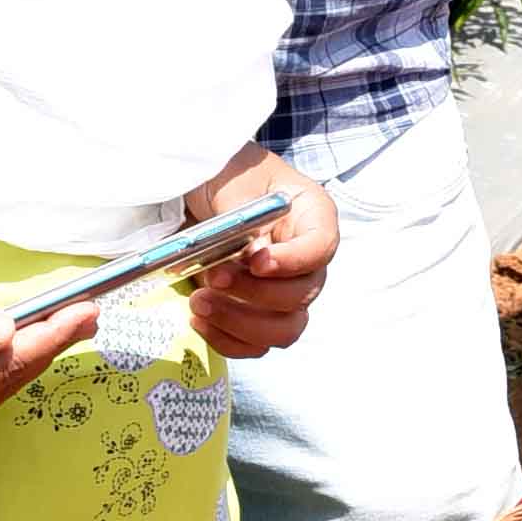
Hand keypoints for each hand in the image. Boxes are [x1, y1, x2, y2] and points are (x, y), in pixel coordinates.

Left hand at [182, 146, 334, 358]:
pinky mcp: (258, 313)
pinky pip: (255, 343)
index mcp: (312, 217)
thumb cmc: (227, 176)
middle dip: (256, 294)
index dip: (293, 262)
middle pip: (302, 295)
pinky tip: (199, 319)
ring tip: (199, 303)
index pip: (322, 248)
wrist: (205, 188)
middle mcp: (306, 261)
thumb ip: (243, 216)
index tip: (255, 262)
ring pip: (283, 329)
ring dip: (240, 323)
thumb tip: (248, 255)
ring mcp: (284, 291)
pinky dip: (226, 339)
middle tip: (214, 277)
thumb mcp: (233, 181)